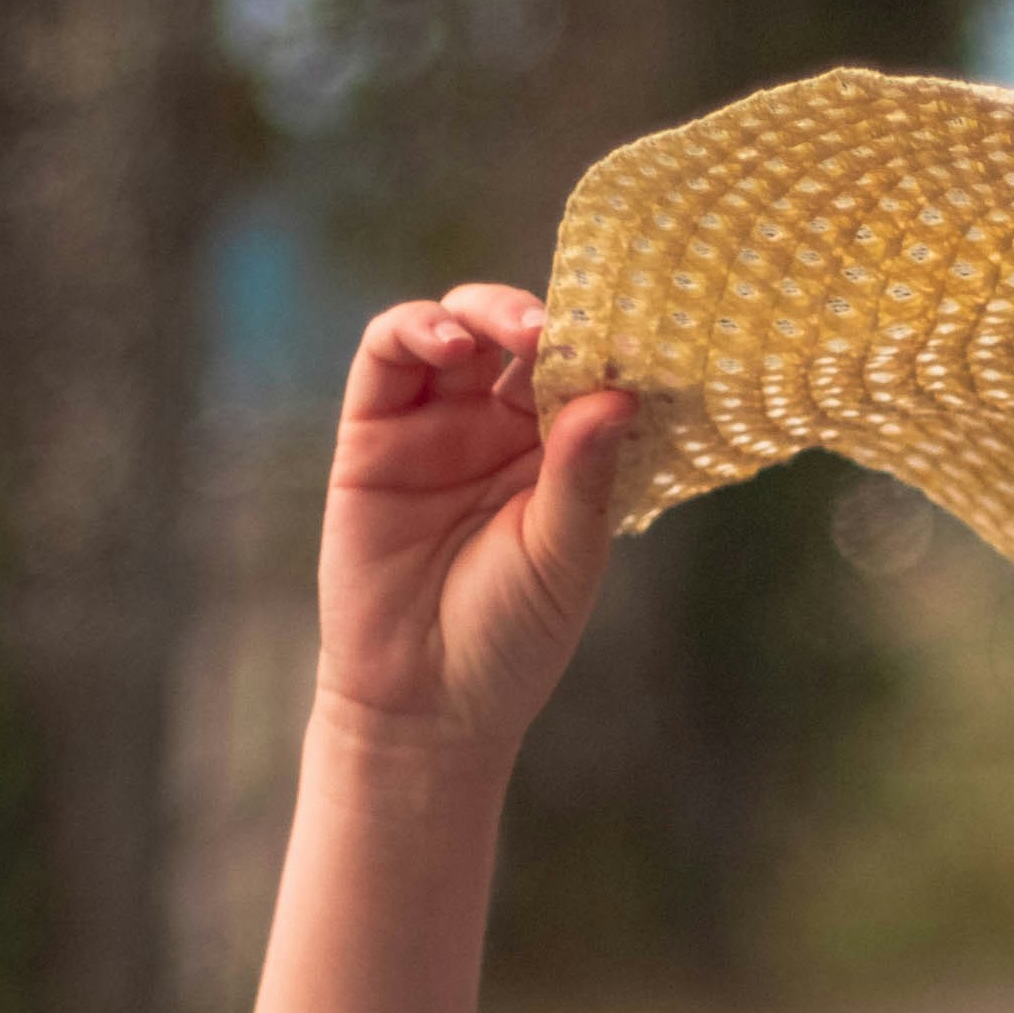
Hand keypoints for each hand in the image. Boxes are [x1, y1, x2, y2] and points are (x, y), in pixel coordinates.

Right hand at [313, 280, 637, 775]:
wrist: (422, 702)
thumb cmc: (509, 638)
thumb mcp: (563, 555)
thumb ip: (583, 474)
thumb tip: (618, 396)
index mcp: (560, 455)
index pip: (585, 373)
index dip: (608, 345)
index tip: (641, 330)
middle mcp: (498, 429)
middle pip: (523, 337)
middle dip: (552, 317)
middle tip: (571, 326)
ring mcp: (435, 424)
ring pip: (459, 327)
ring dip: (489, 310)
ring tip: (521, 330)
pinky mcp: (373, 431)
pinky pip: (387, 354)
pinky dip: (416, 327)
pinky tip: (450, 340)